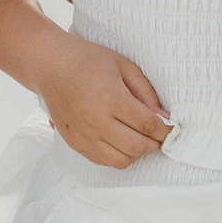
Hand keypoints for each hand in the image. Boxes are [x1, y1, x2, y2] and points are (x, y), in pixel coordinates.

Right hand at [39, 32, 172, 169]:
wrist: (50, 66)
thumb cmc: (88, 60)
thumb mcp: (123, 66)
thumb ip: (146, 92)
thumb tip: (163, 117)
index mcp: (110, 98)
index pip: (148, 125)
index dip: (166, 130)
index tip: (171, 128)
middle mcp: (96, 120)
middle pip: (138, 147)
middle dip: (155, 143)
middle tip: (158, 135)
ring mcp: (83, 135)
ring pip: (122, 160)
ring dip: (137, 152)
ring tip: (139, 138)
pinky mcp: (75, 143)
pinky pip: (103, 161)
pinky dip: (118, 156)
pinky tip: (121, 141)